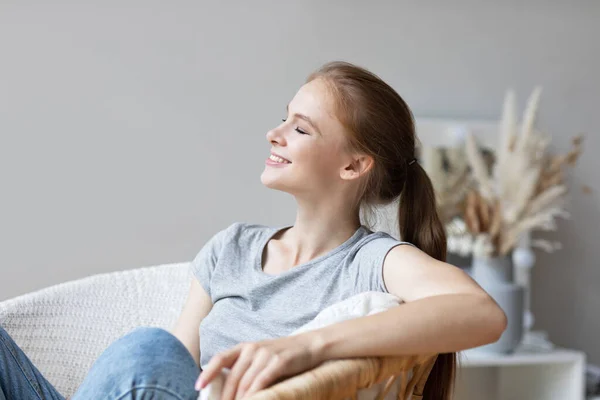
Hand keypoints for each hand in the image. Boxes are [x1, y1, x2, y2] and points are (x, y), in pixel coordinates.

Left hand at [196, 333, 322, 399]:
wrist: (309, 345)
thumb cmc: (282, 355)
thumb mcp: (260, 356)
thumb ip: (244, 367)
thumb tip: (226, 388)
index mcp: (245, 347)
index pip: (220, 358)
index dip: (208, 372)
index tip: (198, 387)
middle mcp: (253, 348)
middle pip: (233, 377)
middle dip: (226, 397)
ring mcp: (266, 354)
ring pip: (246, 382)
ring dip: (239, 399)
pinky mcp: (279, 362)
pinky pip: (262, 381)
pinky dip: (255, 394)